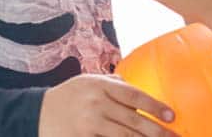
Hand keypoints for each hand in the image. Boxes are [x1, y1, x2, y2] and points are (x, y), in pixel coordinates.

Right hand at [38, 74, 176, 136]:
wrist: (36, 114)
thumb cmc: (68, 96)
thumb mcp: (87, 81)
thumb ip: (111, 83)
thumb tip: (134, 85)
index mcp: (100, 86)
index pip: (134, 95)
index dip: (154, 106)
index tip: (171, 115)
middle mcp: (96, 104)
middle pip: (133, 120)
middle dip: (157, 131)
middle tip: (175, 136)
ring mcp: (88, 124)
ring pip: (124, 136)